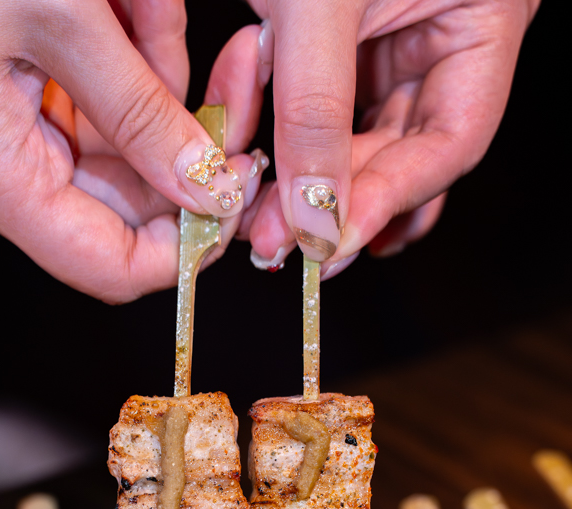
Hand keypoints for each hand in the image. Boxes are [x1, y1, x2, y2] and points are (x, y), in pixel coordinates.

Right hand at [0, 0, 265, 301]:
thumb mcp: (58, 13)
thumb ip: (140, 109)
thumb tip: (206, 185)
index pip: (107, 265)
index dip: (183, 247)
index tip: (238, 194)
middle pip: (122, 203)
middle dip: (185, 145)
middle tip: (237, 84)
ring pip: (116, 141)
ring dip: (155, 77)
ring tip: (146, 1)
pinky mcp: (5, 88)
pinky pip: (91, 95)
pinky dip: (126, 52)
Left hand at [245, 0, 539, 277]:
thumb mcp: (319, 5)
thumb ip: (315, 111)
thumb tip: (313, 218)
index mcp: (483, 16)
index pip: (451, 141)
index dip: (390, 200)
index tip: (331, 243)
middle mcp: (448, 33)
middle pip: (405, 152)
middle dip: (337, 200)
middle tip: (280, 242)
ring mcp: (399, 36)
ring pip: (363, 140)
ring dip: (311, 182)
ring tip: (268, 222)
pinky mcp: (348, 36)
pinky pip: (326, 110)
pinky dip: (292, 142)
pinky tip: (269, 179)